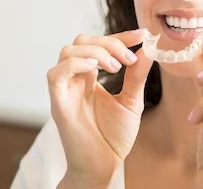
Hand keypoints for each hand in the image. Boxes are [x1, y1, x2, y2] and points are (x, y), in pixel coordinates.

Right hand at [47, 29, 152, 186]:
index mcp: (89, 77)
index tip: (142, 35)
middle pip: (81, 41)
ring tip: (116, 67)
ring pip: (67, 51)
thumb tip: (147, 49)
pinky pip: (56, 74)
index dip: (120, 36)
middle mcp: (74, 79)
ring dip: (95, 52)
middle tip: (129, 58)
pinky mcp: (58, 103)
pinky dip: (75, 64)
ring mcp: (65, 90)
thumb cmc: (113, 137)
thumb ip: (136, 76)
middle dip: (109, 42)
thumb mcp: (131, 101)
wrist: (104, 167)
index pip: (99, 44)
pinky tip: (96, 70)